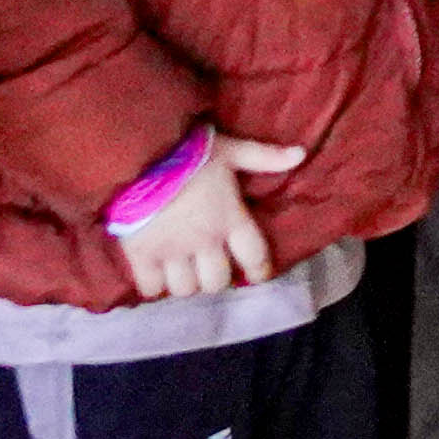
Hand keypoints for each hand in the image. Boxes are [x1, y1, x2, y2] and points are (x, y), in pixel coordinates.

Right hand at [117, 134, 303, 302]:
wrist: (138, 152)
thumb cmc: (187, 151)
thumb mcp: (230, 150)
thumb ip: (263, 157)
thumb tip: (301, 154)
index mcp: (230, 219)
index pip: (255, 257)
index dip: (259, 270)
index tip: (257, 275)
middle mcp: (205, 241)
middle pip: (217, 282)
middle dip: (216, 278)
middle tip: (209, 267)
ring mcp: (172, 251)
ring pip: (186, 288)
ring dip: (186, 282)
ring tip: (182, 271)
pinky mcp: (141, 255)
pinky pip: (152, 289)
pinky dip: (154, 286)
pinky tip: (155, 273)